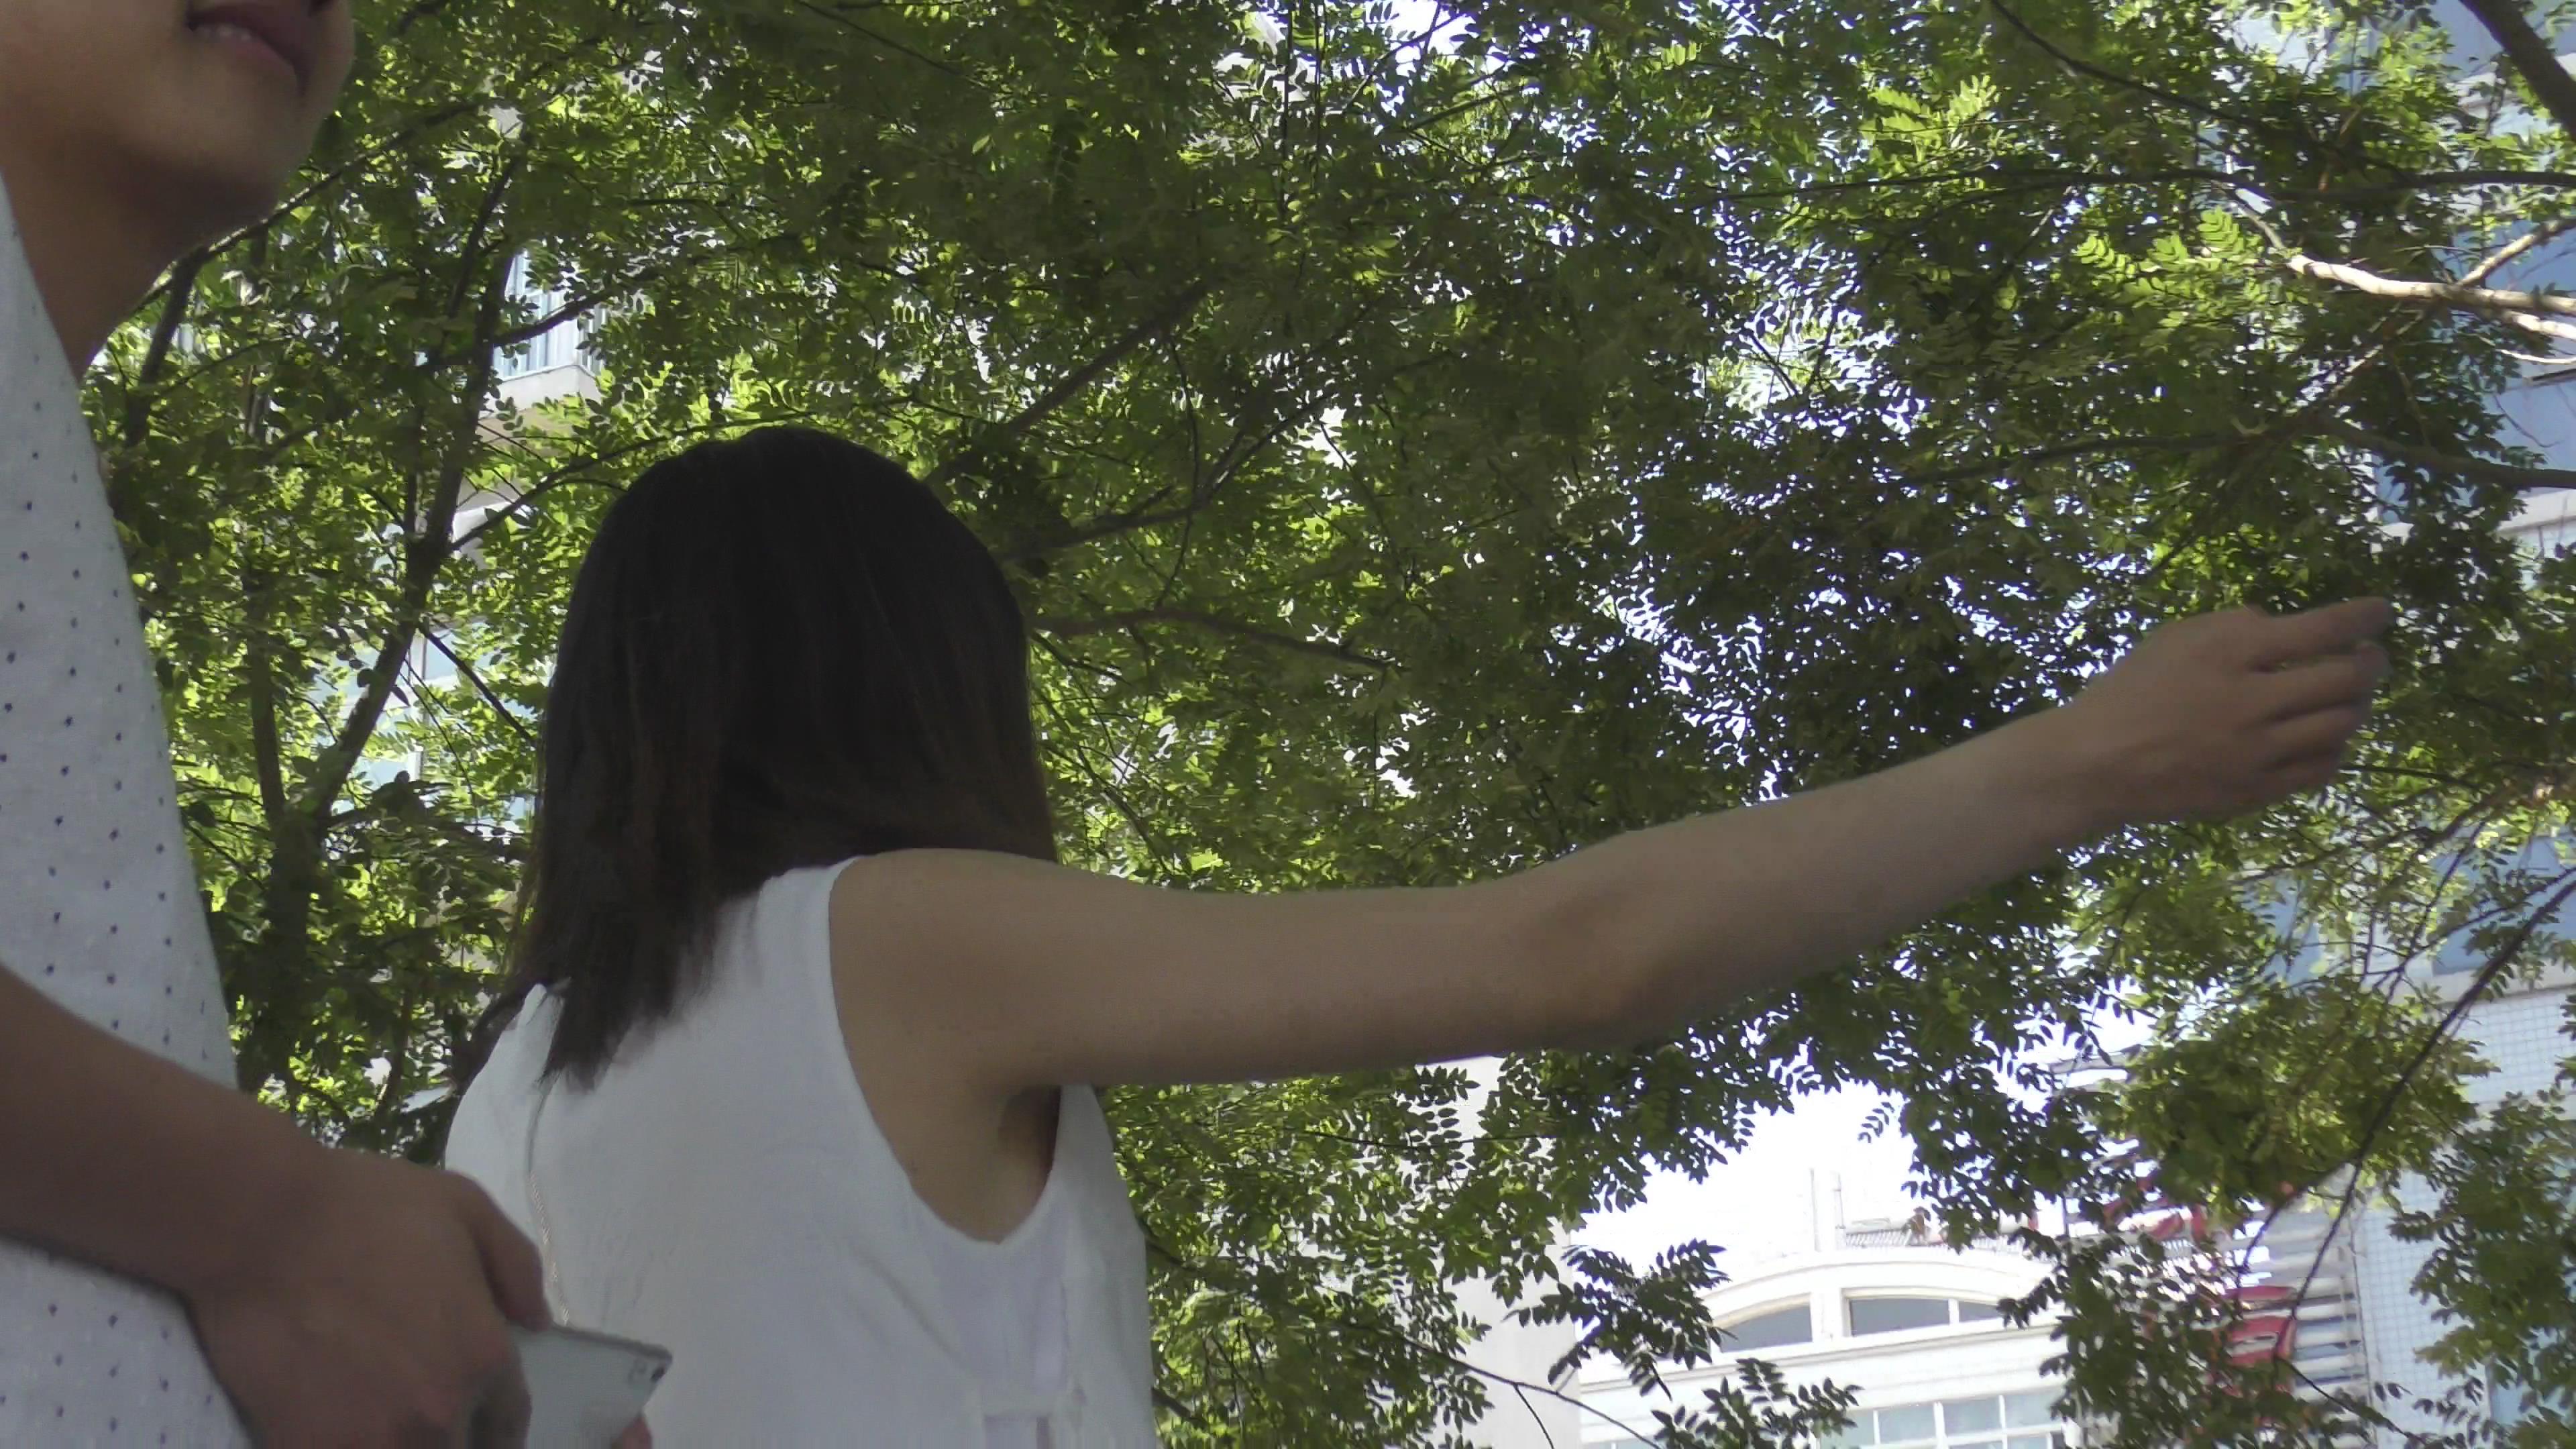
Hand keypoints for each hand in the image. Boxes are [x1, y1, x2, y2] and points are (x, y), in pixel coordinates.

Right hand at [183, 1140, 546, 1446]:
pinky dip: (347, 1446)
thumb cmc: (365, 1206)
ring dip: (404, 1446)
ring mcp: (371, 1442)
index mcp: (482, 1359)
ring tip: (382, 1421)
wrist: (257, 1226)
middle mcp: (438, 1414)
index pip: (508, 1421)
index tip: (469, 1406)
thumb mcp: (466, 1209)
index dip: (490, 1415)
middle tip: (418, 1407)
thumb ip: (517, 1268)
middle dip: (451, 1434)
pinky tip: (333, 1424)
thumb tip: (536, 1322)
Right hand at [2050, 598, 2392, 827]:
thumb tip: (2281, 626)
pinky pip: (2319, 769)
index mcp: (2230, 654)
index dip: (2362, 618)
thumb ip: (2231, 625)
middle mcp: (2253, 701)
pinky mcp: (2255, 790)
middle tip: (2372, 658)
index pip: (2321, 630)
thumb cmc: (2130, 692)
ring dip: (2356, 706)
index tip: (2381, 612)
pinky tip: (2324, 738)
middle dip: (2371, 664)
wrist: (2097, 763)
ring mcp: (2258, 752)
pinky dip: (2333, 748)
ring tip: (2350, 697)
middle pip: (2345, 681)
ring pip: (2340, 726)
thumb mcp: (2173, 638)